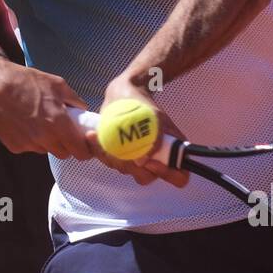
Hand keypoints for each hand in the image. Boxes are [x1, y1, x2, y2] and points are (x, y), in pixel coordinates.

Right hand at [0, 56, 101, 160]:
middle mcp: (44, 138)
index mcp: (58, 123)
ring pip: (46, 150)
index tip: (83, 142)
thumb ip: (74, 100)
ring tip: (38, 120)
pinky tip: (23, 122)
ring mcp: (28, 144)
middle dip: (66, 144)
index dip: (85, 149)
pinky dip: (31, 139)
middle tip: (62, 129)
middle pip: (64, 153)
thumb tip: (83, 110)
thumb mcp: (56, 83)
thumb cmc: (25, 81)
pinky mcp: (14, 147)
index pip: (80, 151)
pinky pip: (30, 147)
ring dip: (48, 141)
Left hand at [92, 73, 190, 187]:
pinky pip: (110, 162)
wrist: (124, 94)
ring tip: (102, 136)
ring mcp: (136, 159)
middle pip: (147, 177)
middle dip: (131, 165)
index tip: (149, 161)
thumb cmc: (142, 103)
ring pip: (127, 170)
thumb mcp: (152, 115)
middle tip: (120, 148)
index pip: (179, 177)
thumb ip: (153, 138)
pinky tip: (93, 136)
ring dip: (113, 157)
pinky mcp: (118, 156)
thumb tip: (142, 161)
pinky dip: (101, 151)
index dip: (166, 173)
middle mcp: (155, 159)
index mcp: (171, 151)